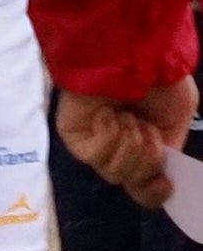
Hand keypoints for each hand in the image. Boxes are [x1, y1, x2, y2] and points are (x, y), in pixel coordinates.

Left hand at [57, 78, 199, 207]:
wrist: (134, 59)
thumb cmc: (158, 81)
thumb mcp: (177, 118)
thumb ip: (169, 152)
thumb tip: (163, 177)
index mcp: (143, 145)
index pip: (144, 187)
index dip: (154, 191)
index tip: (166, 183)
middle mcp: (117, 147)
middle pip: (132, 182)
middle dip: (147, 157)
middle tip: (145, 127)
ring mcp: (93, 142)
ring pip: (115, 173)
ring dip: (130, 144)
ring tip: (127, 117)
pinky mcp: (74, 136)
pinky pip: (95, 157)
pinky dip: (109, 137)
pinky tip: (109, 116)